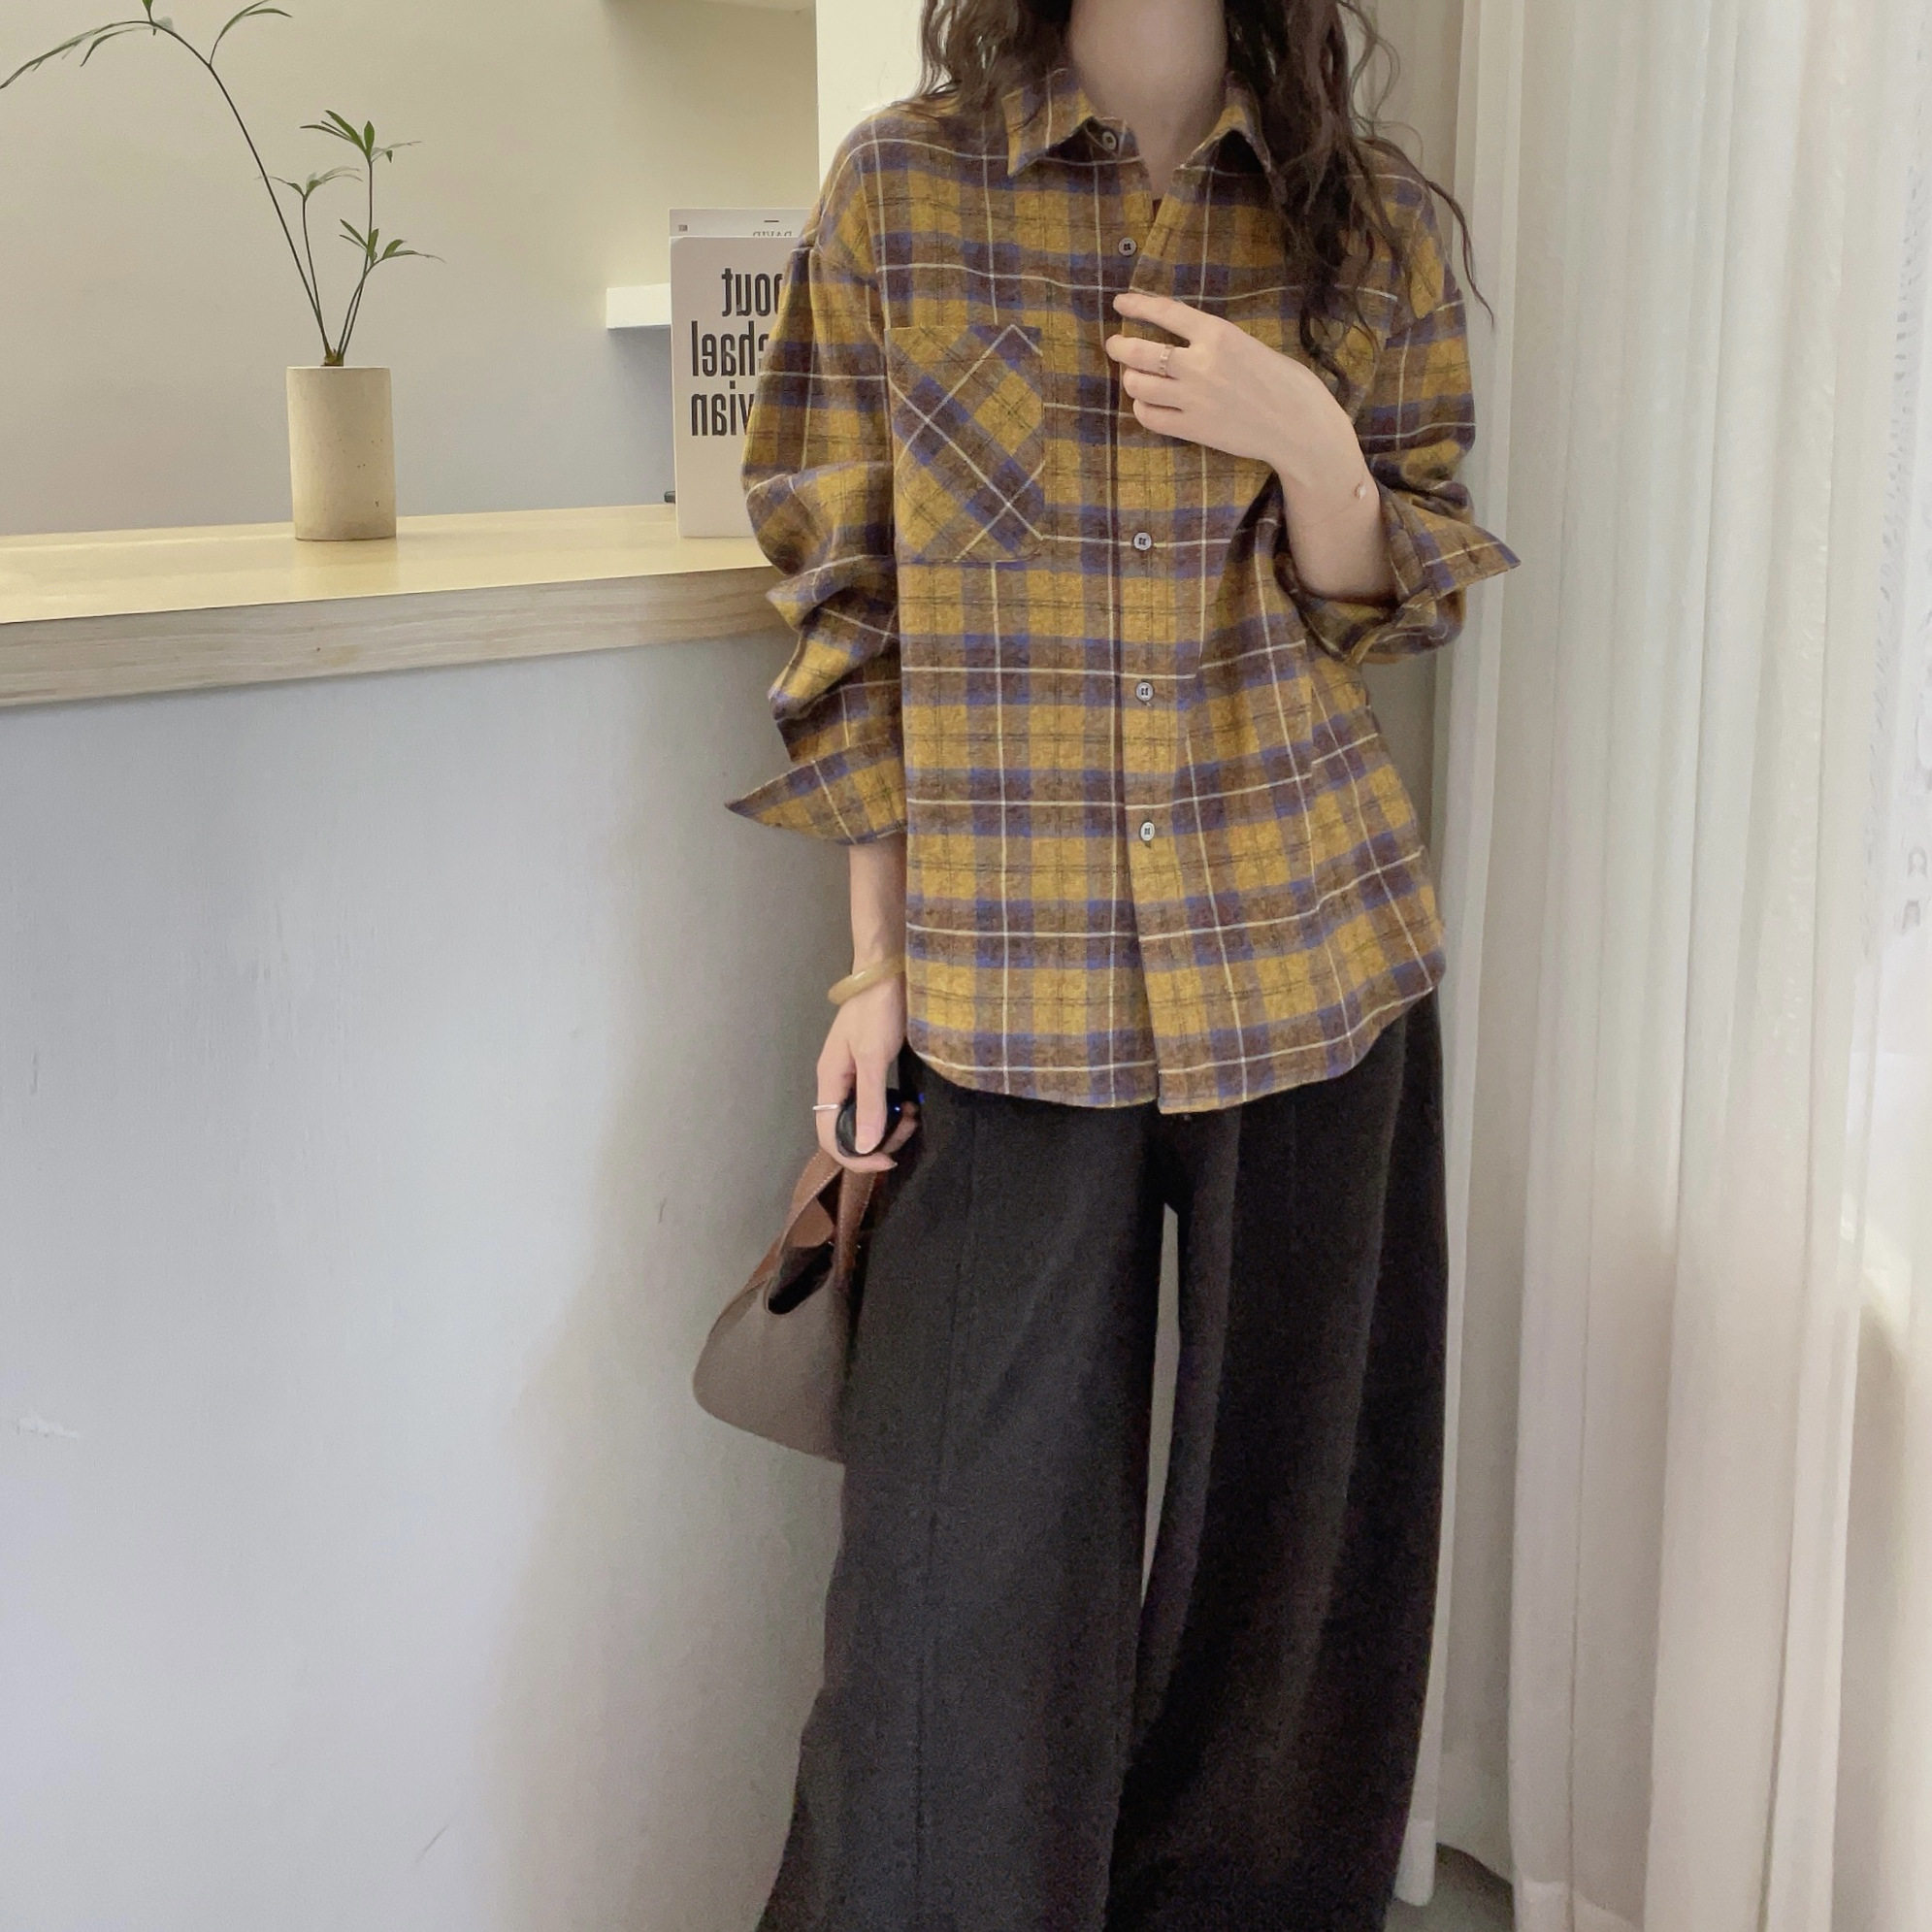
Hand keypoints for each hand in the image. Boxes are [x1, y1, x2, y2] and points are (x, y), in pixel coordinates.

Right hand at [816, 969, 906, 1173]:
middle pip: (846, 1131)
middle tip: (909, 1129)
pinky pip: (874, 1102)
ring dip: (887, 1125)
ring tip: (912, 1115)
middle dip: (877, 1140)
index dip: (855, 1157)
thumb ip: (869, 1103)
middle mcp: (835, 1082)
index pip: (829, 1136)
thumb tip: (864, 1148)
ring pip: (862, 1118)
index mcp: (829, 1081)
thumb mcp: (874, 1058)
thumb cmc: (877, 1011)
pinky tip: (909, 1104)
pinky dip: (892, 1110)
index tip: (887, 1160)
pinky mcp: (868, 1068)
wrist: (885, 973)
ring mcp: (851, 1075)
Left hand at [1103, 290, 1365, 495]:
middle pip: (1141, 351)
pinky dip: (1142, 408)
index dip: (1137, 306)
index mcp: (1218, 333)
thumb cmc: (1284, 382)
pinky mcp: (1192, 428)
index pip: (1165, 313)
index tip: (1120, 304)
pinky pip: (1150, 417)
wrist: (1298, 426)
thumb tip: (1183, 340)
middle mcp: (1200, 363)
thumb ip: (1214, 341)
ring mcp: (1193, 398)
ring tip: (1134, 378)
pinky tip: (1147, 405)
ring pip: (1138, 385)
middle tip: (1115, 345)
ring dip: (1130, 379)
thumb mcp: (1250, 344)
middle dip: (1120, 346)